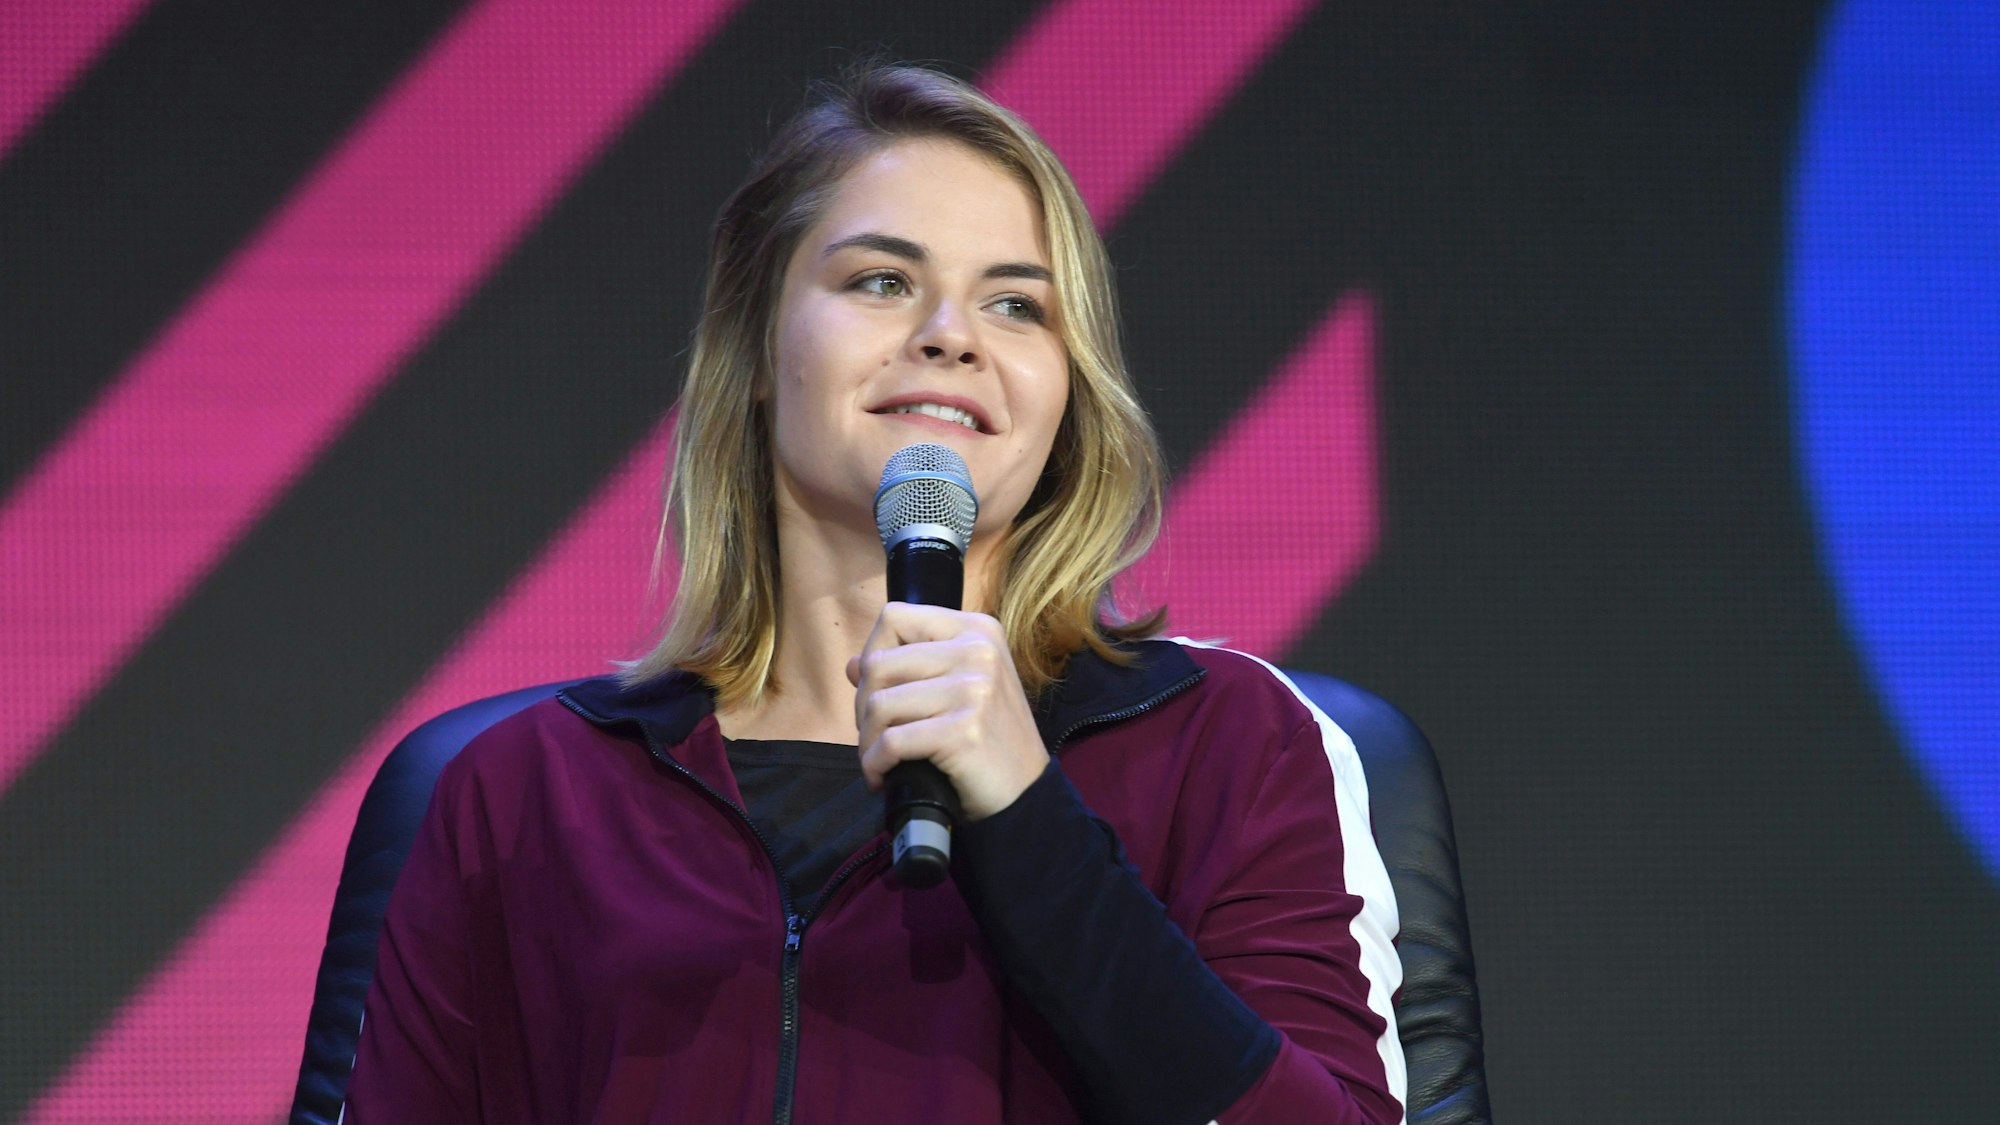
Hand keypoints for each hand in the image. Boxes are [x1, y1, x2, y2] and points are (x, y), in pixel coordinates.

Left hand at [845, 602, 1049, 821]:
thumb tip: (852, 664)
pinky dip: (875, 764)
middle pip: (878, 663)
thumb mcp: (958, 691)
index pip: (895, 618)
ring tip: (878, 761)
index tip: (880, 691)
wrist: (1027, 794)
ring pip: (879, 704)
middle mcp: (978, 650)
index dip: (873, 653)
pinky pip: (891, 742)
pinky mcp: (963, 730)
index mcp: (977, 630)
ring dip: (867, 741)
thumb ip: (909, 670)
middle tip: (875, 737)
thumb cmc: (988, 741)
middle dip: (863, 707)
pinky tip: (883, 777)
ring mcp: (973, 689)